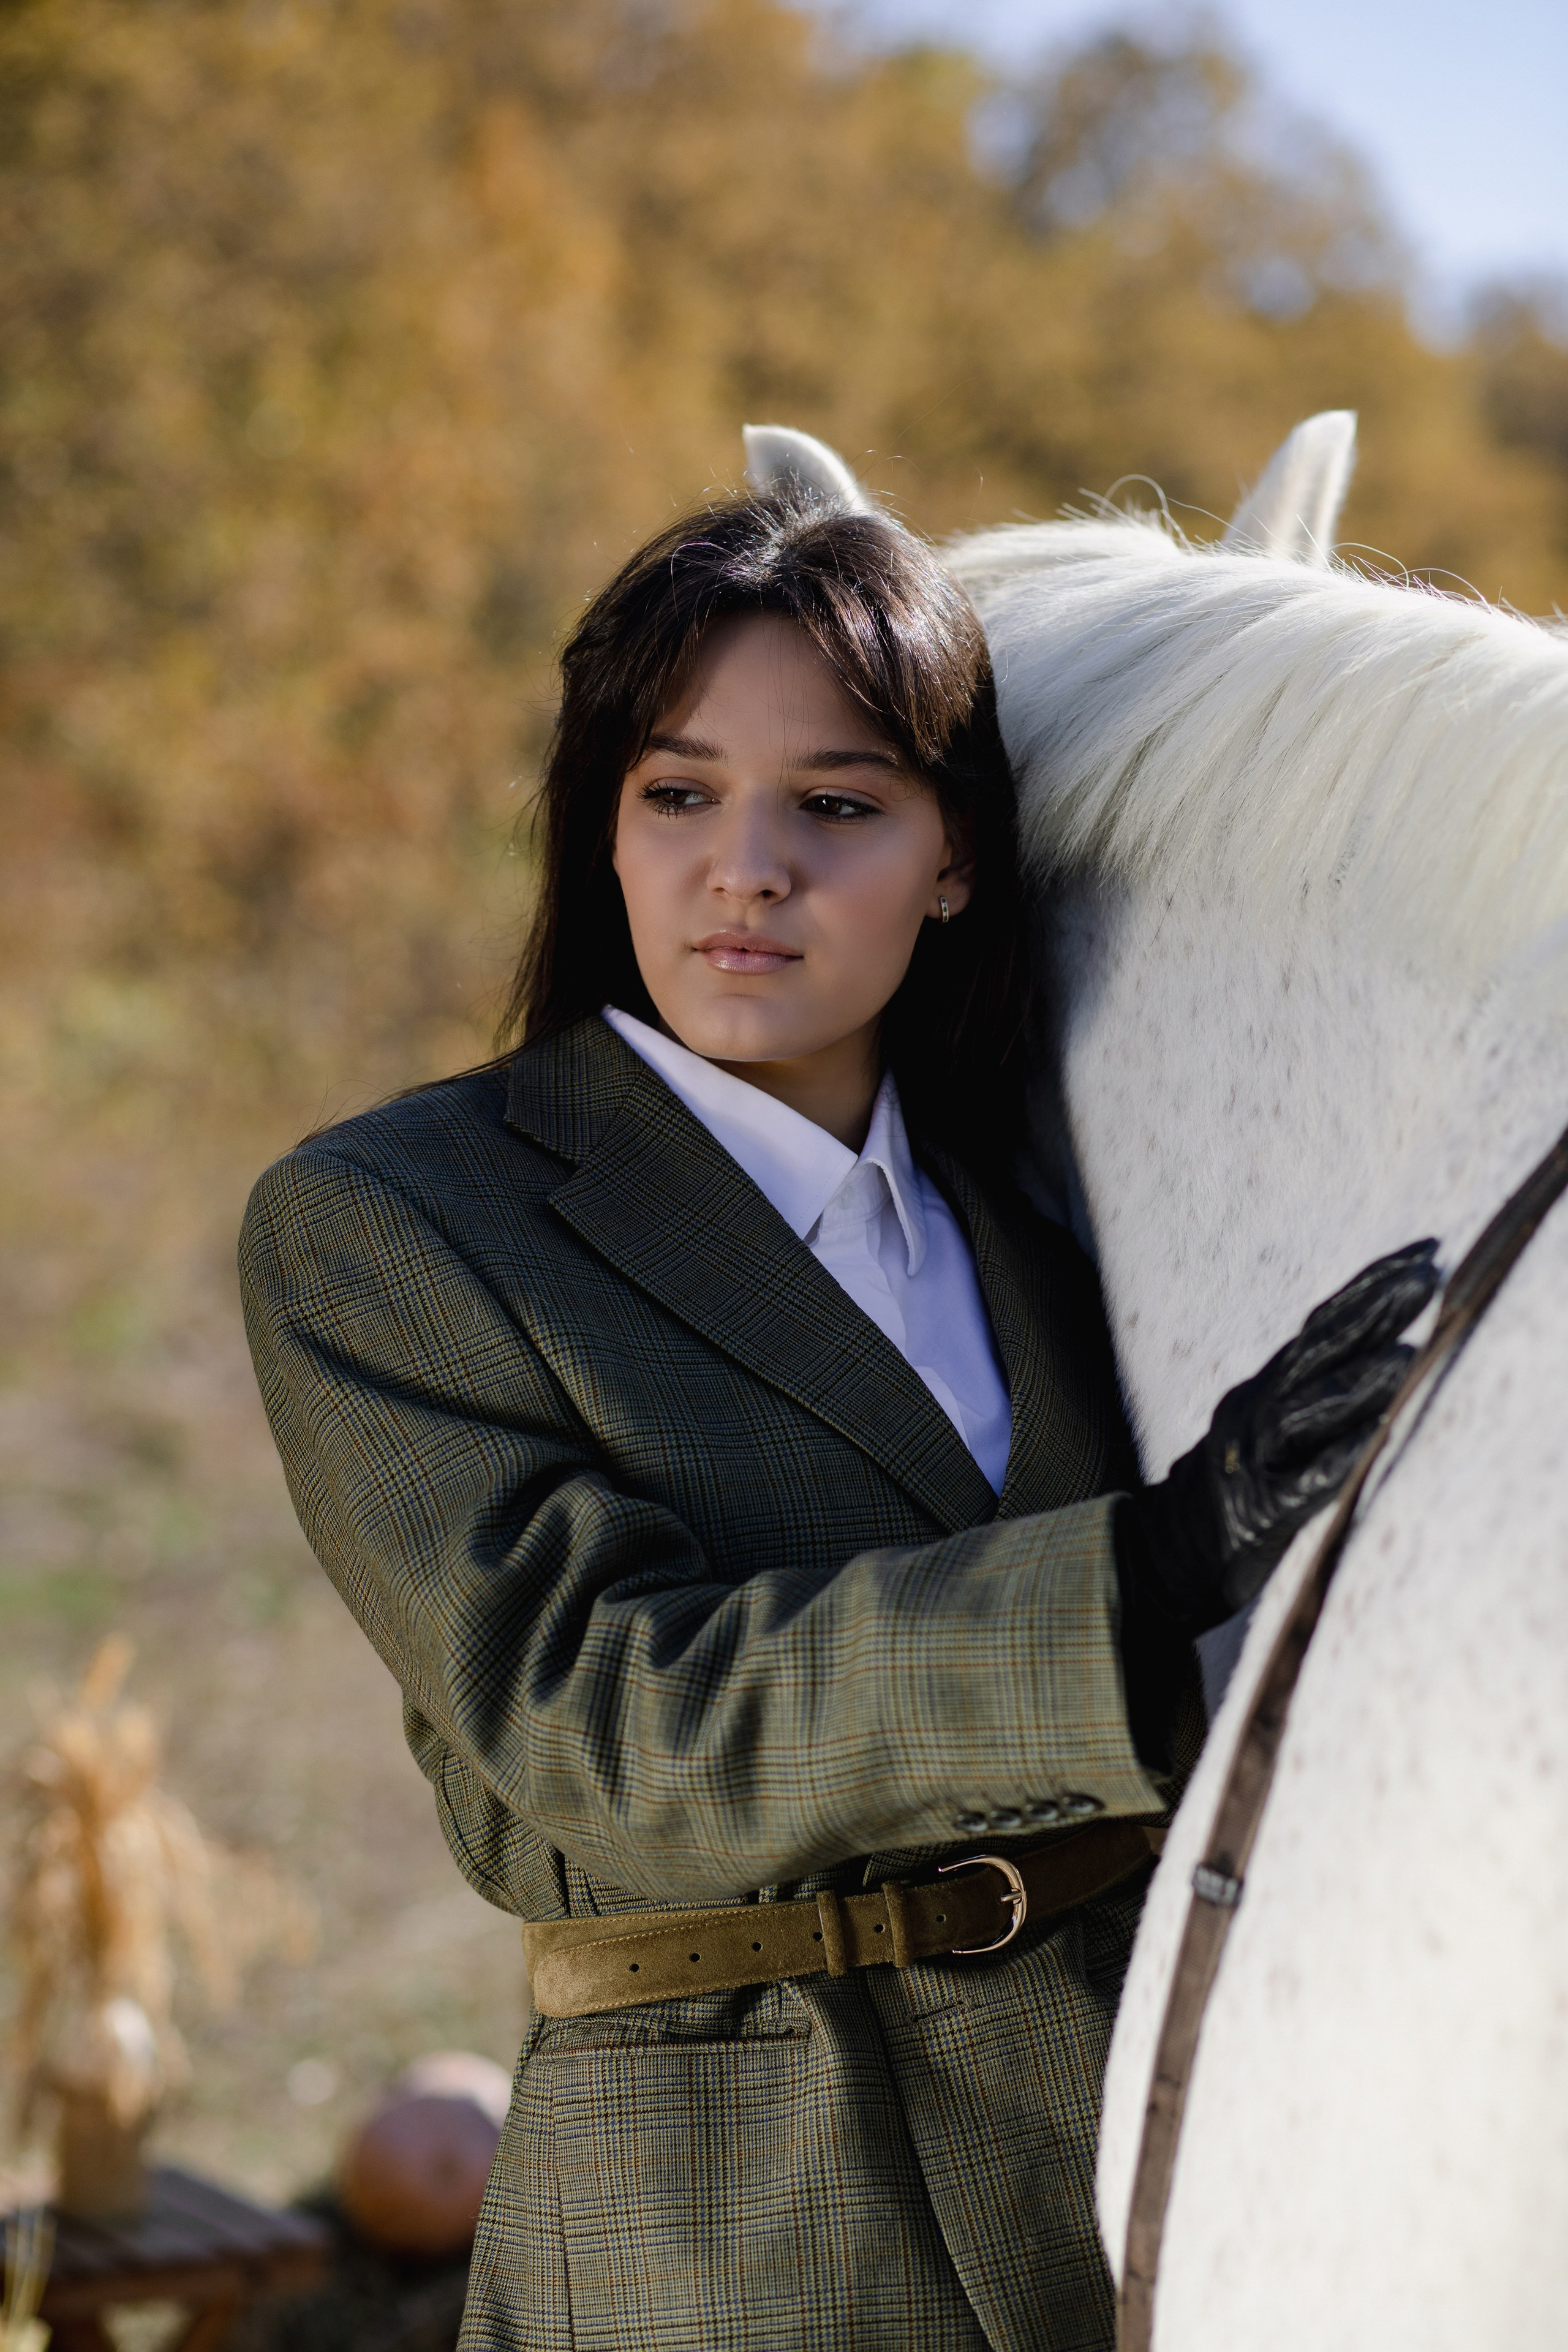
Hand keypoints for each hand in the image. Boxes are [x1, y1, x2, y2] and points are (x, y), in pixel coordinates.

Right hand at [1123, 1239, 1440, 1633]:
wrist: (1165, 1550)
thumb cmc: (1236, 1487)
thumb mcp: (1270, 1424)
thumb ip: (1313, 1388)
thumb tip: (1394, 1351)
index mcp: (1266, 1386)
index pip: (1323, 1323)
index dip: (1370, 1285)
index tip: (1423, 1253)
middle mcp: (1257, 1410)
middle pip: (1316, 1351)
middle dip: (1372, 1313)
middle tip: (1424, 1279)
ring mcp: (1255, 1458)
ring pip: (1305, 1411)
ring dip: (1356, 1383)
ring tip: (1406, 1358)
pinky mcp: (1260, 1511)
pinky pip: (1303, 1482)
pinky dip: (1337, 1459)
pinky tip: (1375, 1441)